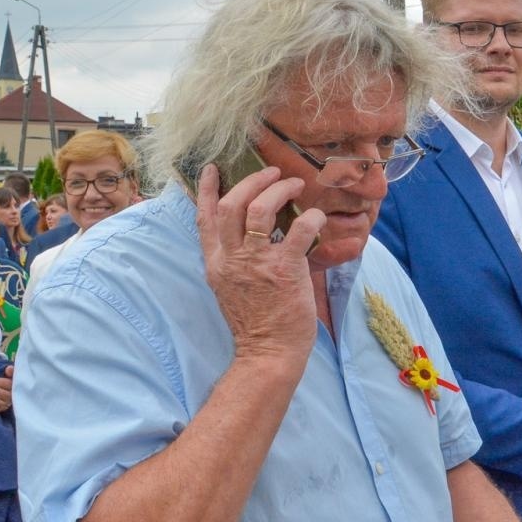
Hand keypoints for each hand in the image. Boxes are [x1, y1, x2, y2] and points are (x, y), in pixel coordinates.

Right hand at [196, 164, 325, 364]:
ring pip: (259, 209)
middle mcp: (232, 260)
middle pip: (231, 205)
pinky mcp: (284, 270)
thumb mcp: (231, 289)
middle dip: (252, 181)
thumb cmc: (256, 323)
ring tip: (295, 185)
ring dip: (279, 190)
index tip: (212, 168)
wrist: (268, 353)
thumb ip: (236, 261)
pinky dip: (310, 217)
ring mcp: (257, 263)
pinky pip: (298, 230)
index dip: (205, 189)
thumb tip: (256, 235)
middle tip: (271, 173)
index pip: (204, 219)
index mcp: (216, 264)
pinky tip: (317, 217)